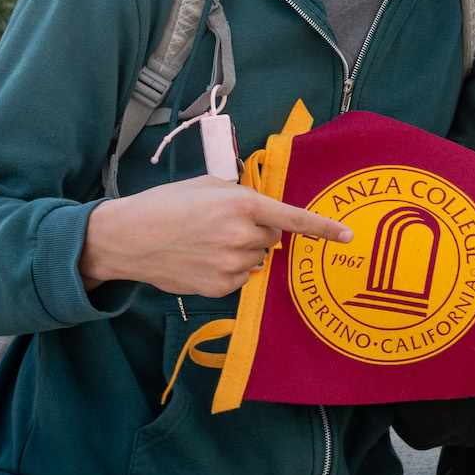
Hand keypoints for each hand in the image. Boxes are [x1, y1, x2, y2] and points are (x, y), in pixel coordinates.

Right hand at [82, 175, 353, 297]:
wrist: (126, 238)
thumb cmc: (166, 205)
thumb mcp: (208, 186)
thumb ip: (243, 196)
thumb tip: (264, 211)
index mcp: (244, 204)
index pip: (295, 219)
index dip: (324, 229)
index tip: (348, 236)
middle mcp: (243, 236)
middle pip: (274, 238)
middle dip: (259, 231)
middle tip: (223, 225)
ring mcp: (232, 265)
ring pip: (258, 258)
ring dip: (243, 251)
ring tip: (207, 242)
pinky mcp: (219, 287)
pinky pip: (241, 278)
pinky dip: (229, 270)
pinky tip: (202, 260)